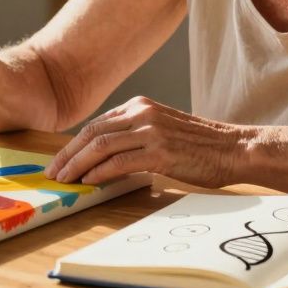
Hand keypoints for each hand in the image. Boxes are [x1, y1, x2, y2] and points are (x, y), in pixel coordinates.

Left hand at [44, 96, 244, 186]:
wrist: (234, 149)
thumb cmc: (200, 146)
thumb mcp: (162, 129)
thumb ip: (136, 135)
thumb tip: (105, 156)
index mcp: (141, 105)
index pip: (97, 123)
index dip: (75, 144)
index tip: (61, 160)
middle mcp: (143, 113)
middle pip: (92, 132)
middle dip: (68, 154)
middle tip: (53, 172)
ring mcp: (151, 131)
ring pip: (101, 145)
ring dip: (78, 164)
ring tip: (66, 180)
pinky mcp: (160, 151)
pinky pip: (119, 161)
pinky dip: (99, 172)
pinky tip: (89, 182)